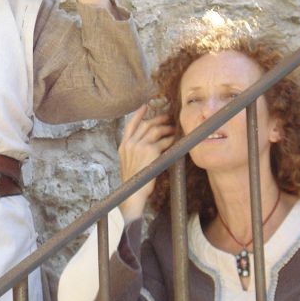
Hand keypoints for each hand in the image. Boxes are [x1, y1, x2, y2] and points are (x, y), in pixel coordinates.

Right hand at [118, 105, 174, 223]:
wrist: (132, 194)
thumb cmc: (133, 183)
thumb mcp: (128, 164)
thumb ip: (133, 153)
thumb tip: (146, 145)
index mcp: (123, 146)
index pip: (130, 125)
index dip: (138, 114)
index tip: (144, 106)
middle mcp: (130, 144)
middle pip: (146, 125)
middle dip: (158, 119)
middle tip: (167, 117)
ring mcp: (139, 146)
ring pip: (155, 130)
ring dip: (166, 128)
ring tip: (174, 128)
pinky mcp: (150, 151)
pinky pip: (164, 141)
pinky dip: (171, 139)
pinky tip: (176, 139)